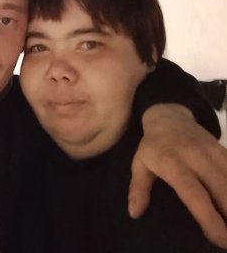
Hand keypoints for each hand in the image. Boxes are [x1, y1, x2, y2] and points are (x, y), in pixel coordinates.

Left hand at [129, 104, 226, 248]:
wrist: (168, 115)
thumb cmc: (152, 145)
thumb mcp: (139, 164)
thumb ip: (138, 188)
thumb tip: (134, 213)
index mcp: (171, 161)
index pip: (193, 191)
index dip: (207, 216)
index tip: (218, 237)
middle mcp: (195, 155)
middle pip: (220, 187)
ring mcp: (211, 150)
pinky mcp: (221, 148)